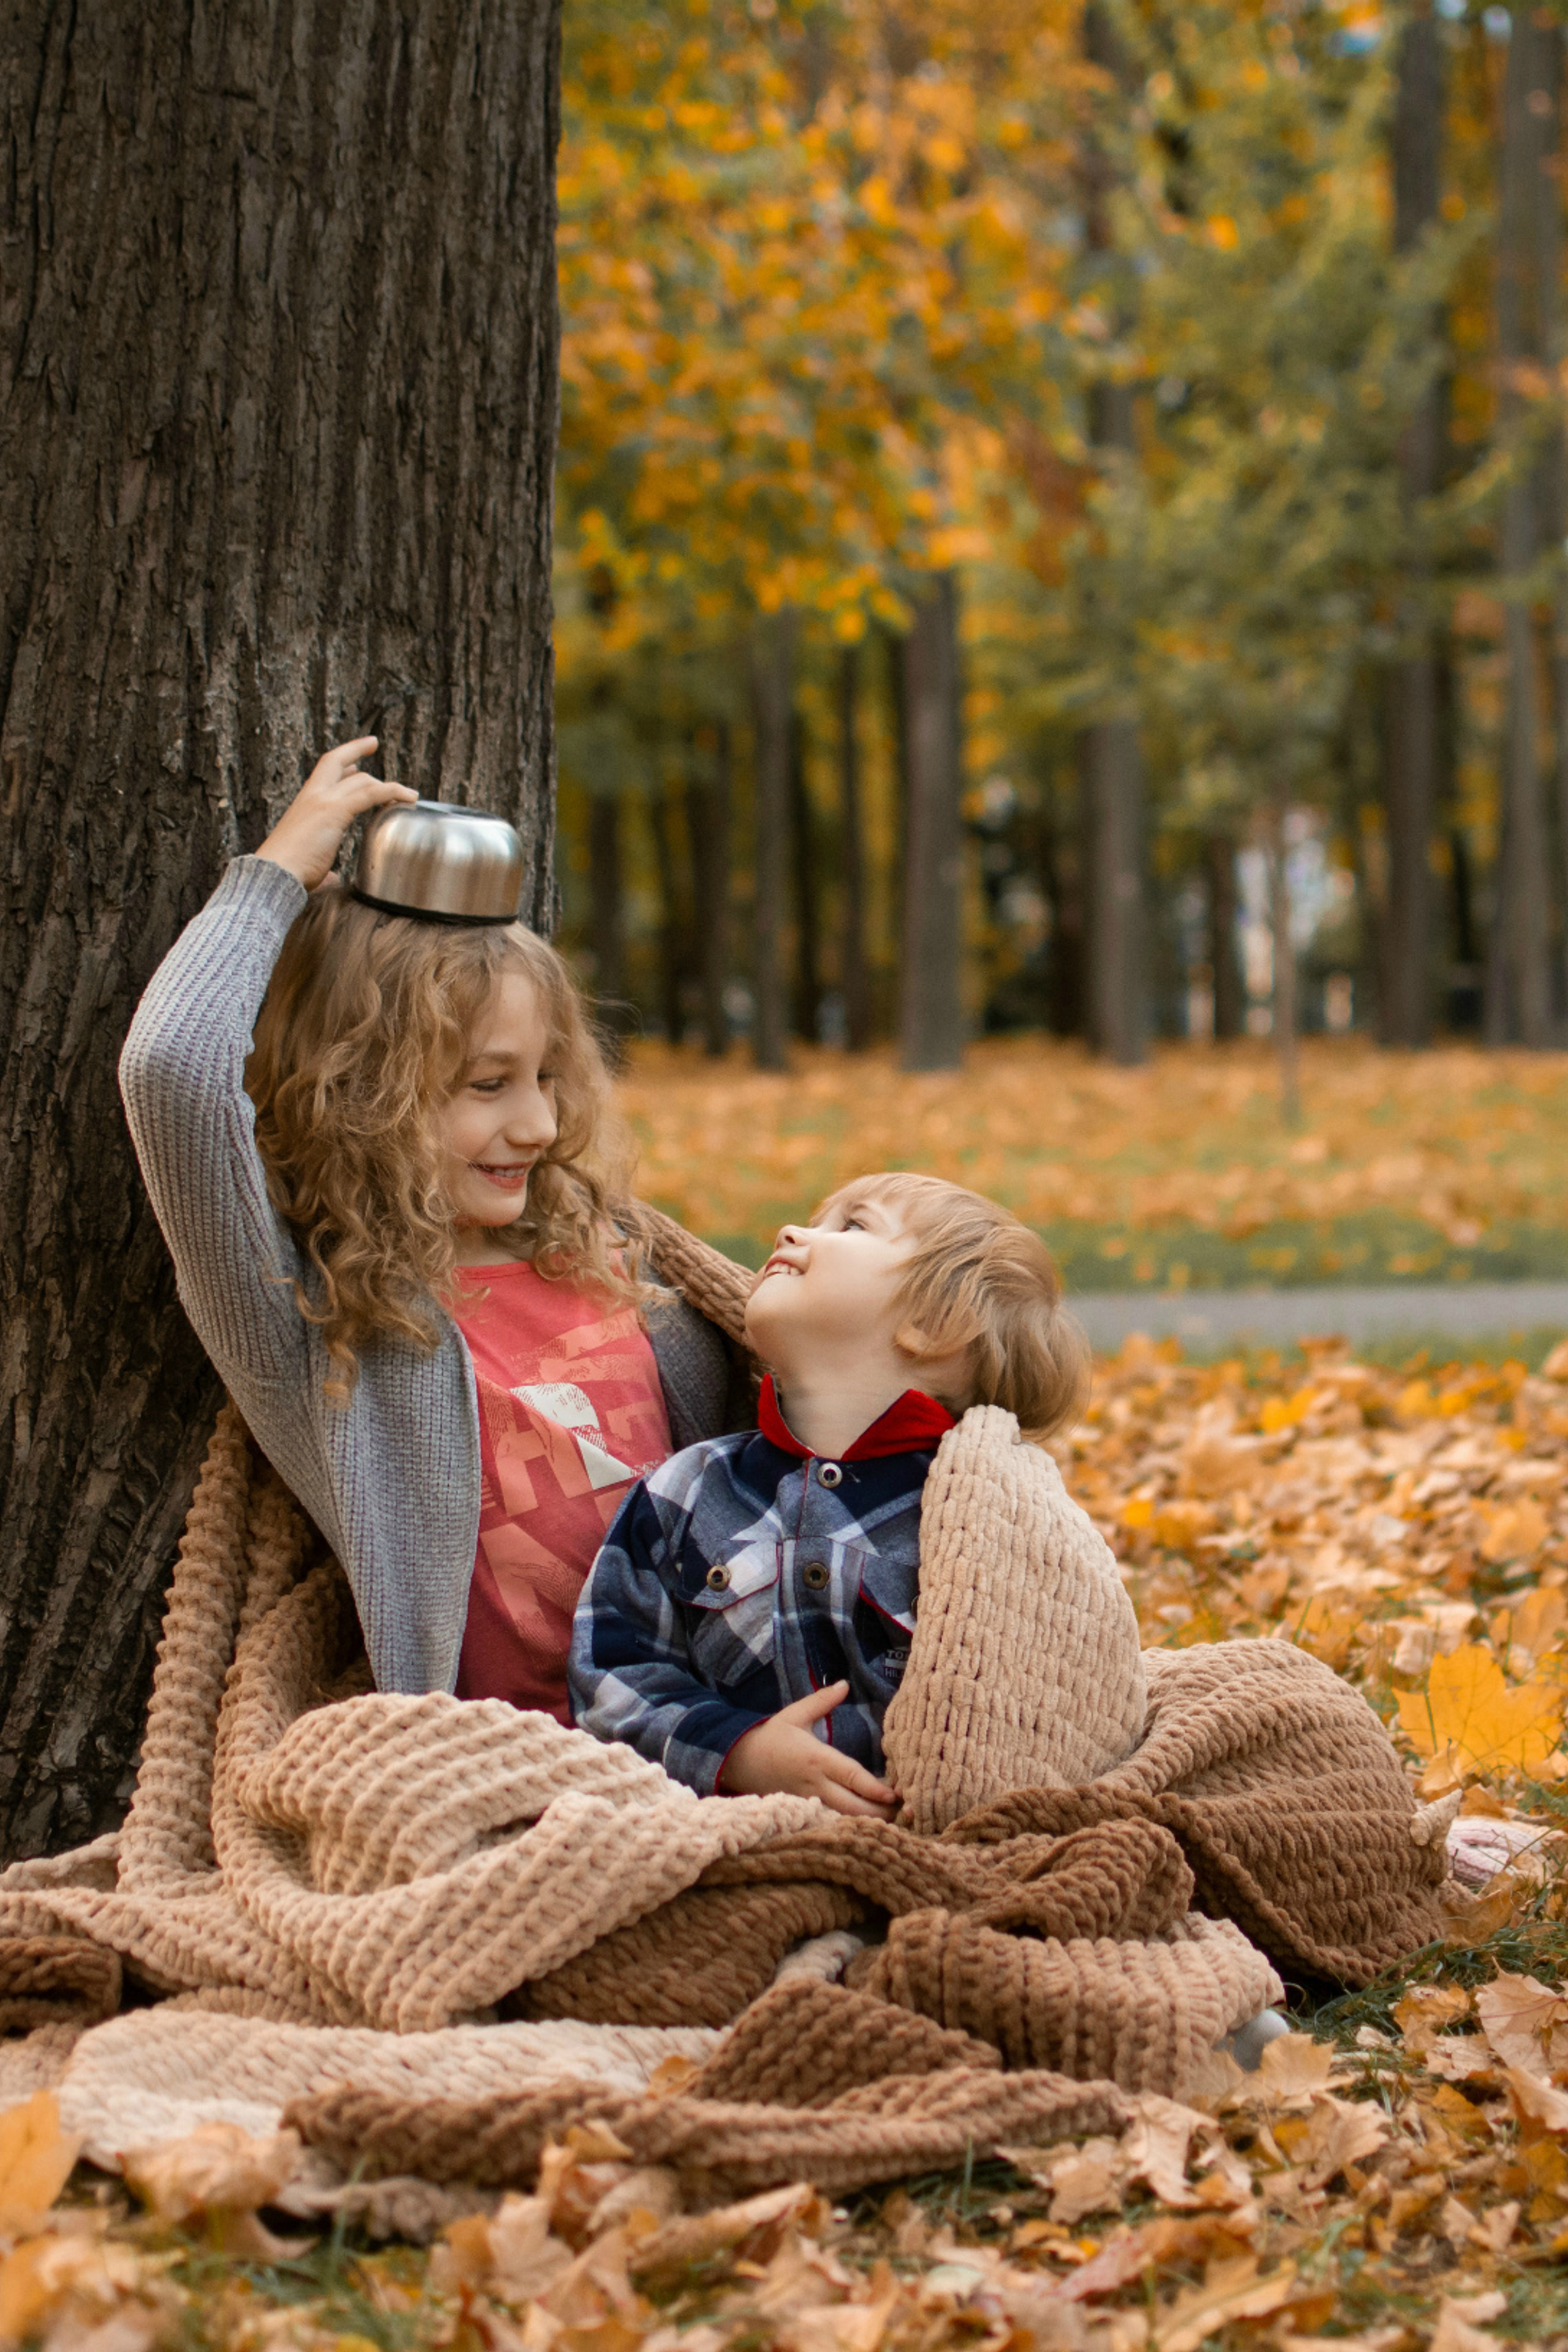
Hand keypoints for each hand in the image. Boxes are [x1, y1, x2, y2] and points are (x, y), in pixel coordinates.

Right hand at [256, 737, 416, 890]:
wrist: (274, 875)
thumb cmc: (288, 873)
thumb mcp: (310, 862)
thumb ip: (323, 867)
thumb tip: (331, 879)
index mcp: (304, 803)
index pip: (325, 771)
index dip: (342, 758)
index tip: (357, 754)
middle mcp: (312, 795)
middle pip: (339, 763)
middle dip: (358, 751)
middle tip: (373, 744)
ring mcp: (323, 800)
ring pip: (362, 780)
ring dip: (388, 786)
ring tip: (408, 794)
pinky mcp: (335, 810)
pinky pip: (371, 793)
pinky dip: (393, 792)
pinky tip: (408, 797)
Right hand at [719, 1682, 898, 1818]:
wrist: (738, 1762)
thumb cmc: (771, 1736)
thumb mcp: (795, 1714)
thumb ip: (822, 1701)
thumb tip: (844, 1683)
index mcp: (816, 1759)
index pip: (851, 1776)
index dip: (875, 1788)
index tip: (896, 1793)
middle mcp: (815, 1785)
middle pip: (853, 1806)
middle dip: (880, 1811)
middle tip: (906, 1810)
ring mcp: (809, 1802)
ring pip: (844, 1819)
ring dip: (869, 1821)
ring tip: (894, 1818)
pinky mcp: (804, 1812)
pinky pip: (832, 1823)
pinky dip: (851, 1825)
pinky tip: (869, 1825)